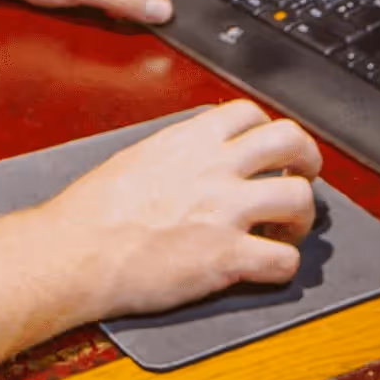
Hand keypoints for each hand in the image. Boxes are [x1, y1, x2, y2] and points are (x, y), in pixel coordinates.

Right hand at [29, 101, 322, 317]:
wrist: (73, 252)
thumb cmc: (90, 212)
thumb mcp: (134, 158)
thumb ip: (175, 152)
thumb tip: (192, 157)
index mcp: (189, 140)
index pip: (249, 112)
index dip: (268, 131)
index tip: (267, 150)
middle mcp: (215, 168)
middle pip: (290, 141)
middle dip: (306, 160)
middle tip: (301, 178)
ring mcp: (225, 211)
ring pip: (300, 198)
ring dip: (303, 217)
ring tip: (288, 230)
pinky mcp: (227, 257)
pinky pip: (284, 260)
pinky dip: (284, 266)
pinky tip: (268, 267)